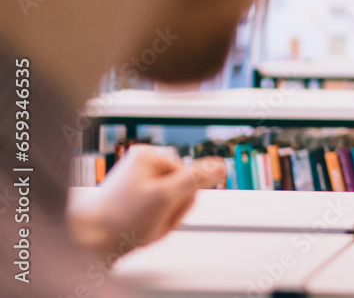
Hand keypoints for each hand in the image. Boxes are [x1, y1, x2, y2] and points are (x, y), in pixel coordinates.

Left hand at [67, 145, 225, 261]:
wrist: (85, 244)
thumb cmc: (119, 222)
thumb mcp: (166, 198)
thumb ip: (196, 179)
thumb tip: (221, 165)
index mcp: (148, 156)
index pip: (188, 174)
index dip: (182, 197)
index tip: (162, 208)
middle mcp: (140, 164)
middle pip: (180, 186)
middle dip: (173, 209)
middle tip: (153, 221)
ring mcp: (134, 181)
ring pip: (169, 201)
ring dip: (163, 218)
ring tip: (143, 227)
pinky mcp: (130, 197)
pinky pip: (156, 209)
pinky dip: (152, 223)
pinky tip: (138, 230)